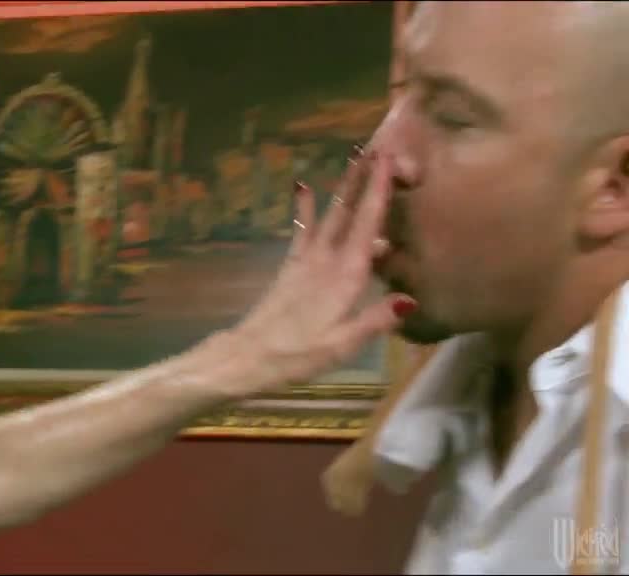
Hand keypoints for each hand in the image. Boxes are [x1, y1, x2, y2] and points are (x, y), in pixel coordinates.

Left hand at [219, 150, 416, 395]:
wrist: (248, 356)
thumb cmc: (298, 355)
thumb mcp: (342, 345)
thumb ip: (375, 320)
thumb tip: (410, 298)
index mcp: (345, 277)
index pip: (367, 225)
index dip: (379, 191)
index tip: (389, 159)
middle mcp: (326, 261)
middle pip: (349, 212)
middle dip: (363, 179)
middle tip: (378, 145)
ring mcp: (306, 261)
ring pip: (328, 215)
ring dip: (342, 187)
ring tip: (353, 157)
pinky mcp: (290, 267)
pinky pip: (302, 230)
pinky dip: (305, 207)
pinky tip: (303, 185)